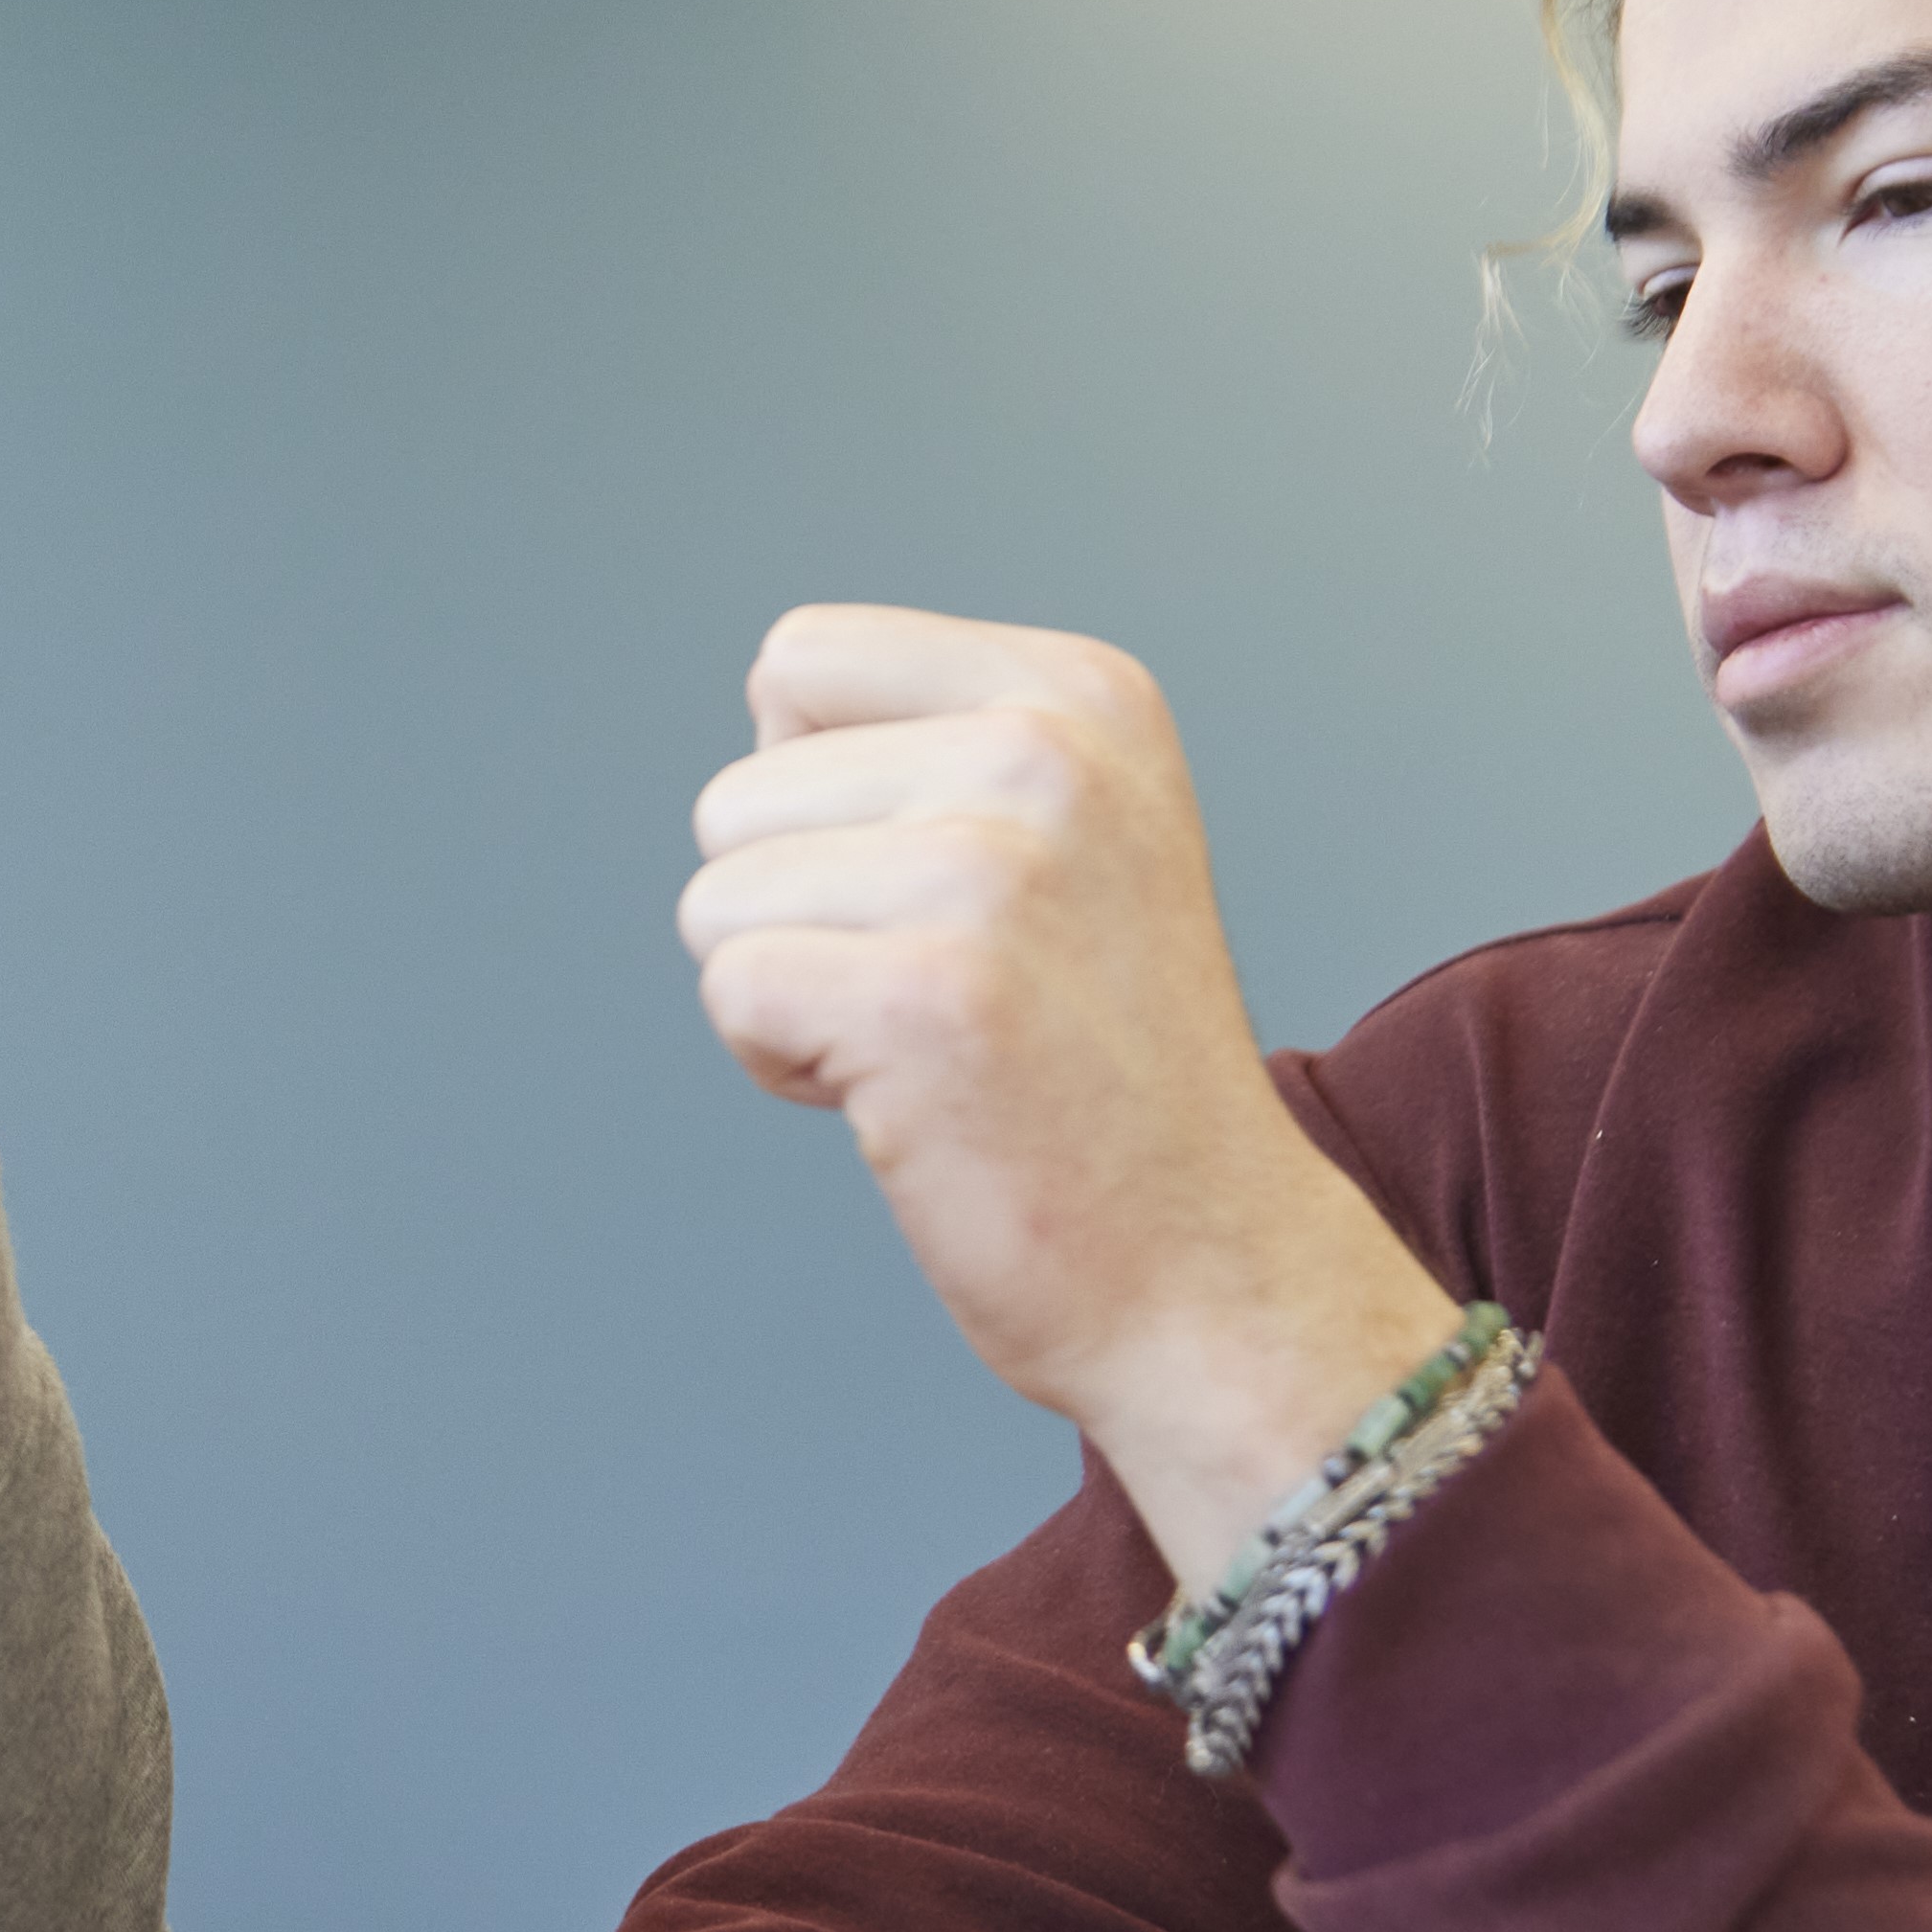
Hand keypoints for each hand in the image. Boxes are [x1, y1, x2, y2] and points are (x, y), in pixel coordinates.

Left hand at [675, 607, 1456, 1570]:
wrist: (1213, 1270)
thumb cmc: (1106, 1073)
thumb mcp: (1079, 834)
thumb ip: (943, 748)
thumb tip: (770, 712)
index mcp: (1080, 694)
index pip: (799, 662)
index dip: (816, 798)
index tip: (933, 891)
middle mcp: (1045, 752)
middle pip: (741, 792)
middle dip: (799, 911)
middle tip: (945, 995)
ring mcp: (989, 871)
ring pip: (717, 896)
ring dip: (791, 991)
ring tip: (933, 1046)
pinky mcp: (924, 995)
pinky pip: (731, 991)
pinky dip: (783, 1066)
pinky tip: (907, 1100)